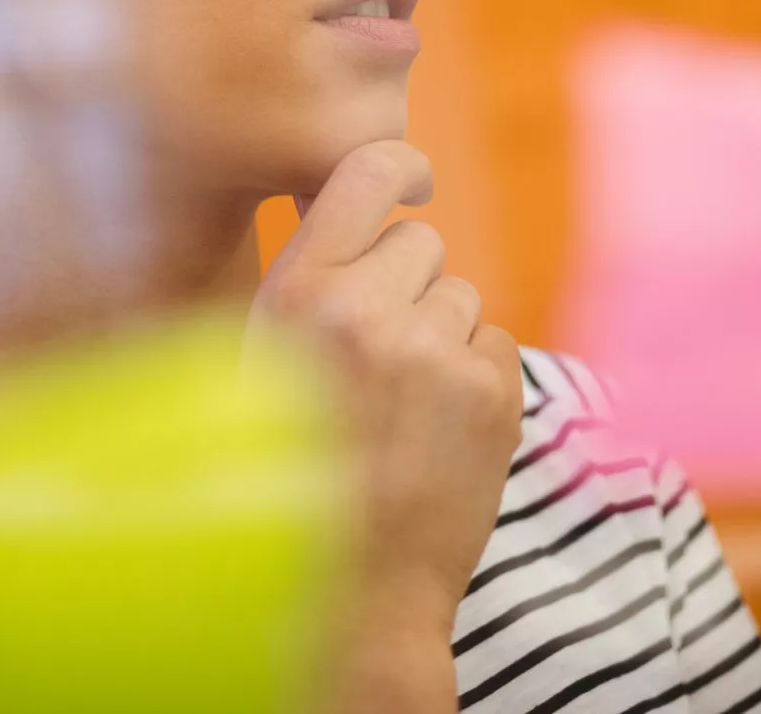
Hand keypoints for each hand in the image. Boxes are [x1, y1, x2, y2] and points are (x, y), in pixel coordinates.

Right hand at [250, 140, 523, 711]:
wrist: (350, 592)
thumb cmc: (293, 476)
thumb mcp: (265, 366)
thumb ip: (311, 287)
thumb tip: (356, 205)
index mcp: (295, 294)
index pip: (366, 169)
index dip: (399, 168)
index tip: (413, 182)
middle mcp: (363, 310)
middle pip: (423, 242)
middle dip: (410, 285)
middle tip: (382, 356)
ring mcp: (433, 351)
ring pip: (461, 296)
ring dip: (442, 336)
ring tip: (403, 408)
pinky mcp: (491, 393)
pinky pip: (496, 342)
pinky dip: (478, 378)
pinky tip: (439, 430)